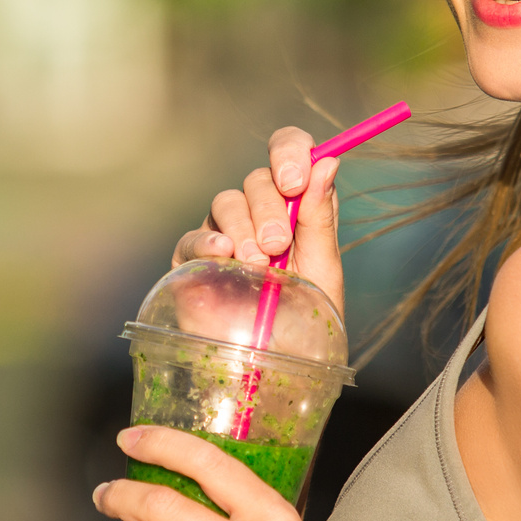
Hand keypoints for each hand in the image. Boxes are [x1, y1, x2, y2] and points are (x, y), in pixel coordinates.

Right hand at [172, 126, 345, 315]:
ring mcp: (224, 234)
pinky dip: (207, 241)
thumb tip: (328, 161)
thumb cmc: (304, 322)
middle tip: (278, 245)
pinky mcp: (193, 260)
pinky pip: (193, 237)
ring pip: (226, 202)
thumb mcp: (323, 269)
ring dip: (244, 227)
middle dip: (270, 208)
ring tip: (258, 264)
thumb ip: (320, 217)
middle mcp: (259, 213)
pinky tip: (223, 253)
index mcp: (296, 207)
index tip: (295, 181)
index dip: (290, 152)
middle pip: (258, 179)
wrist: (272, 368)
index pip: (289, 151)